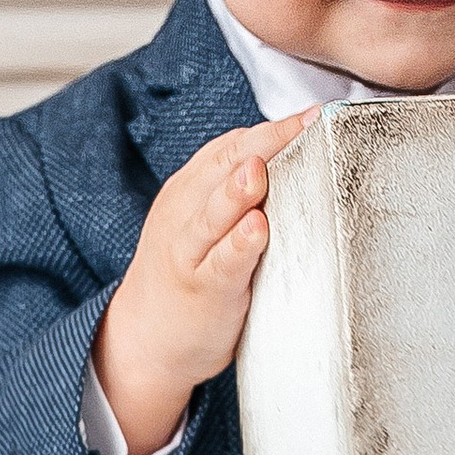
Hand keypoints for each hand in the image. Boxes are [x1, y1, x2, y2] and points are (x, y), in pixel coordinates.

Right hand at [94, 114, 312, 454]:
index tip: (312, 114)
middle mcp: (187, 211)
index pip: (232, 146)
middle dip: (266, 143)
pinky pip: (220, 264)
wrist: (142, 340)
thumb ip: (239, 192)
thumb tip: (300, 159)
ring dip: (238, 190)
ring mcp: (190, 251)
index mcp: (192, 188)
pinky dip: (238, 245)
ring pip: (213, 213)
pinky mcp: (201, 289)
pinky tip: (256, 230)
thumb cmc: (189, 273)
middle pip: (225, 167)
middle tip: (304, 123)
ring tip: (261, 171)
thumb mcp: (206, 221)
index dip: (272, 129)